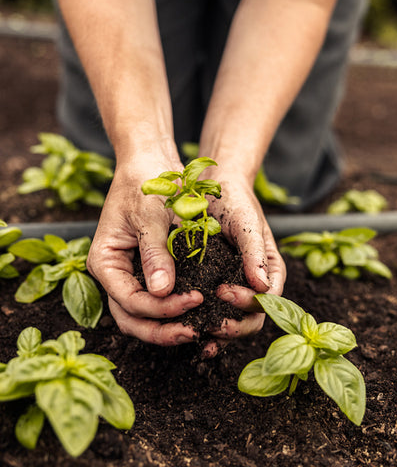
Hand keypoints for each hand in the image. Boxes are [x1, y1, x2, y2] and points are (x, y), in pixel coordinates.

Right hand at [86, 159, 202, 345]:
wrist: (149, 160)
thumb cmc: (146, 181)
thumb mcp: (151, 216)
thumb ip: (155, 253)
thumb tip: (162, 291)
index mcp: (105, 259)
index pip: (129, 300)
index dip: (161, 308)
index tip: (195, 300)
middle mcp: (112, 272)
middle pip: (131, 316)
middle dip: (161, 328)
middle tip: (195, 330)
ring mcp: (127, 272)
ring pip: (141, 314)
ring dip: (166, 323)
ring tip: (198, 326)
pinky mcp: (145, 268)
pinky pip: (155, 297)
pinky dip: (171, 308)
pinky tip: (196, 309)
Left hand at [201, 168, 285, 357]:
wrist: (216, 187)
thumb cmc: (237, 201)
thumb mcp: (247, 223)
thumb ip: (255, 253)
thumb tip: (262, 287)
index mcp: (270, 271)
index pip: (267, 300)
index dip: (247, 303)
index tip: (223, 293)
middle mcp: (255, 284)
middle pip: (252, 319)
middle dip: (233, 327)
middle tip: (209, 325)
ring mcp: (235, 287)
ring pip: (232, 321)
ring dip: (218, 335)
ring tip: (198, 339)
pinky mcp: (213, 287)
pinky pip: (212, 312)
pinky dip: (202, 324)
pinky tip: (187, 330)